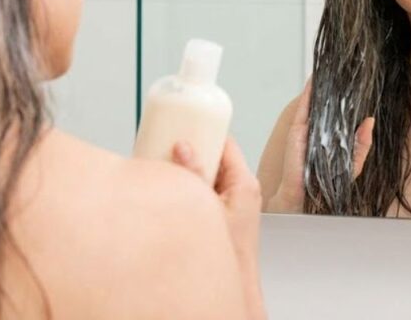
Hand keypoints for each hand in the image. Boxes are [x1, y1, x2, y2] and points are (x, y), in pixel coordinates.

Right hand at [174, 138, 265, 318]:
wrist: (232, 287)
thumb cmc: (228, 255)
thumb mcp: (205, 207)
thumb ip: (194, 176)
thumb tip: (184, 147)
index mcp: (244, 183)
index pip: (225, 143)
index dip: (205, 131)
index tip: (185, 124)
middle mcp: (241, 191)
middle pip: (213, 157)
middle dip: (191, 150)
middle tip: (167, 144)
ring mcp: (232, 203)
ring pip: (207, 175)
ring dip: (187, 171)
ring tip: (165, 165)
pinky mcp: (223, 214)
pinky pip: (205, 191)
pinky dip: (189, 187)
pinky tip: (172, 190)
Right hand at [266, 79, 375, 212]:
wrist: (308, 199)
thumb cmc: (327, 185)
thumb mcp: (352, 164)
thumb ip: (362, 144)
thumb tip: (369, 120)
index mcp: (333, 137)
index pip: (339, 113)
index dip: (345, 97)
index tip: (353, 81)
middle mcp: (319, 130)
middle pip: (326, 104)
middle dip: (334, 87)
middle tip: (343, 68)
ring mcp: (307, 129)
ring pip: (314, 102)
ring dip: (320, 86)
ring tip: (329, 66)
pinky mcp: (297, 131)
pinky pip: (303, 109)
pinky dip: (307, 94)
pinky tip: (313, 81)